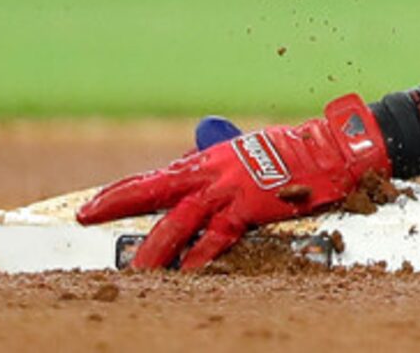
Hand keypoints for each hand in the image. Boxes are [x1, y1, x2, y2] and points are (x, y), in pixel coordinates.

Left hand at [77, 95, 389, 270]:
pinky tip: (186, 272)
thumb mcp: (250, 150)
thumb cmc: (295, 151)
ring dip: (155, 247)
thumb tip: (194, 148)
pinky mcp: (252, 205)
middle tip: (85, 218)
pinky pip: (219, 235)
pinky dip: (202, 255)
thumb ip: (218, 154)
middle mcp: (214, 170)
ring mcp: (232, 188)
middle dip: (118, 202)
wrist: (334, 148)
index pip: (157, 176)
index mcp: (211, 158)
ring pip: (180, 219)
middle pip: (156, 188)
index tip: (91, 205)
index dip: (121, 190)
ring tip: (133, 271)